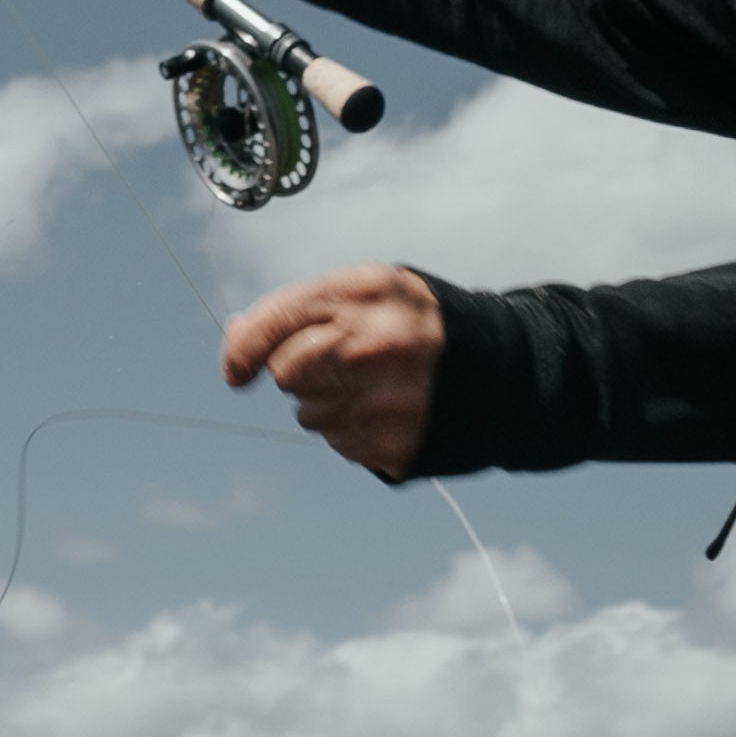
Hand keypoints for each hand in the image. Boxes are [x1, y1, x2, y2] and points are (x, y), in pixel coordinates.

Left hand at [222, 264, 445, 480]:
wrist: (499, 367)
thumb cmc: (415, 323)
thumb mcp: (365, 293)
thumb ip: (299, 308)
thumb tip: (235, 337)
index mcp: (363, 294)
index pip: (275, 323)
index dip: (243, 351)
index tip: (236, 371)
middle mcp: (372, 345)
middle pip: (286, 373)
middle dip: (298, 372)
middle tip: (336, 364)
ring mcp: (384, 398)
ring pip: (309, 414)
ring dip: (328, 404)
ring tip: (374, 385)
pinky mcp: (394, 443)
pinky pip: (340, 443)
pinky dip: (354, 430)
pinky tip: (387, 409)